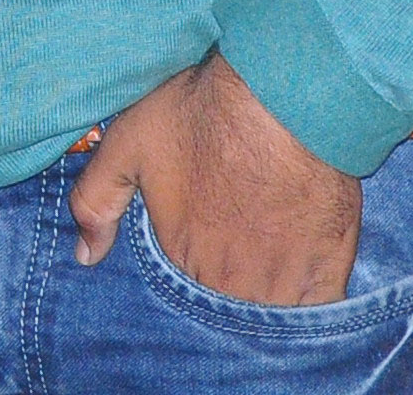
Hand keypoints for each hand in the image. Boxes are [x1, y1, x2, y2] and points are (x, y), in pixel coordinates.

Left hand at [69, 55, 359, 308]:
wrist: (285, 97)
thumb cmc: (204, 115)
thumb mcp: (128, 143)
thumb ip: (96, 200)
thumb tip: (84, 255)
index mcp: (182, 258)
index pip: (181, 294)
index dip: (191, 269)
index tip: (200, 248)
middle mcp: (230, 284)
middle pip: (225, 308)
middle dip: (225, 286)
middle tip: (236, 249)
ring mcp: (282, 284)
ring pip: (268, 316)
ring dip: (265, 298)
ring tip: (267, 261)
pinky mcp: (328, 274)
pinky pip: (319, 316)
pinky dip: (311, 307)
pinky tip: (305, 279)